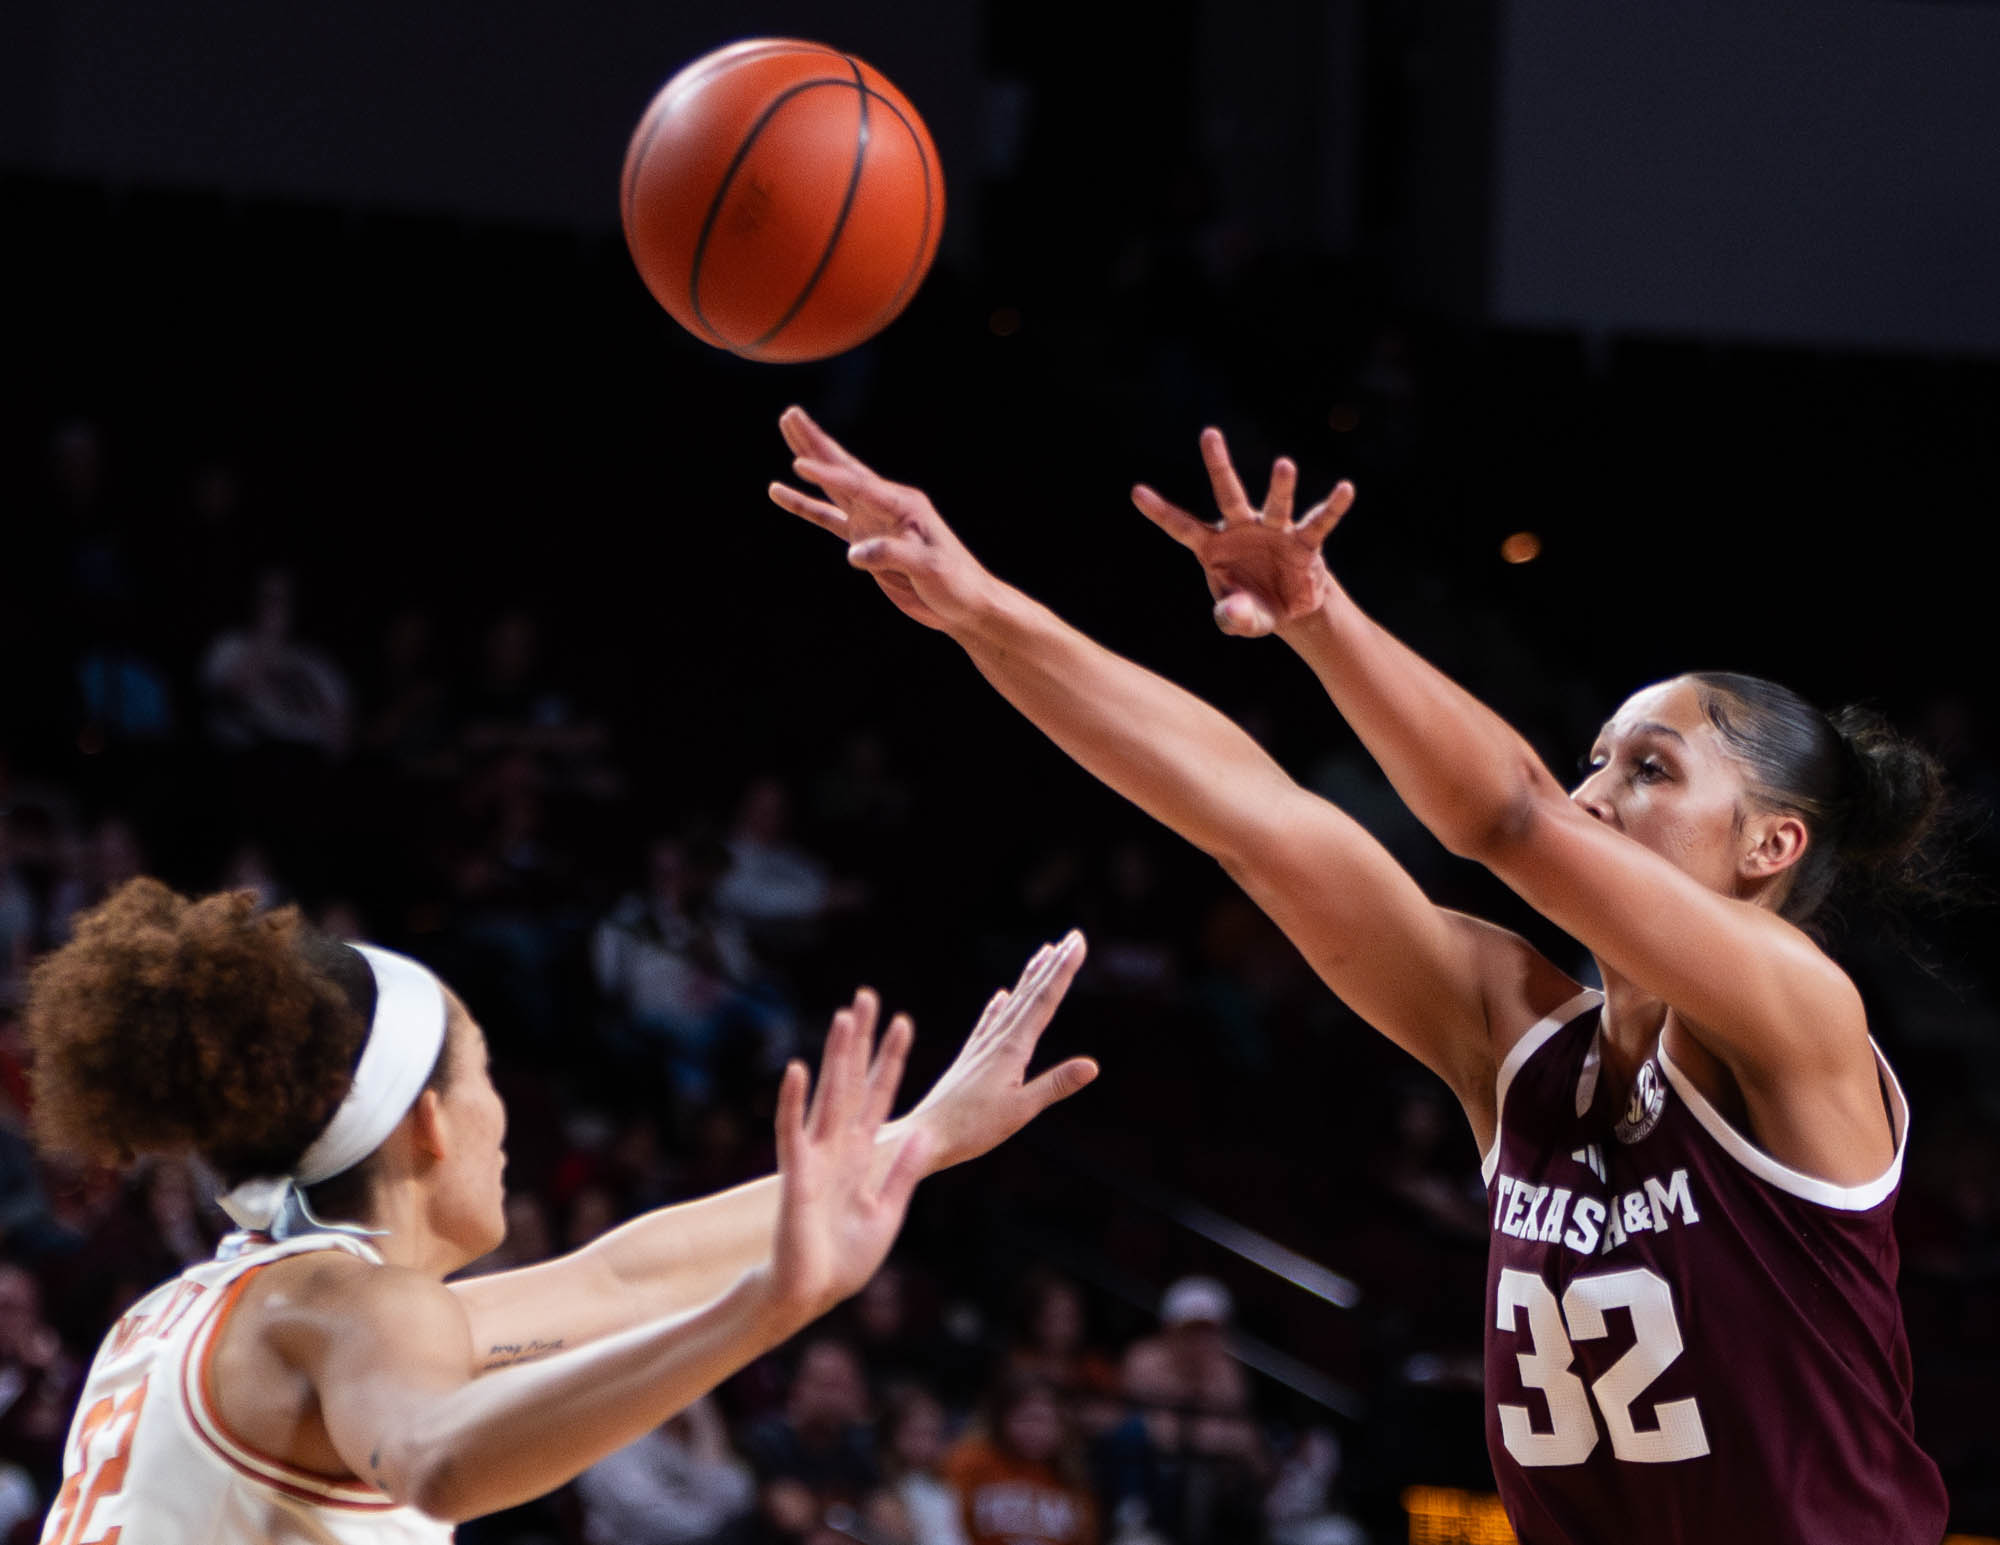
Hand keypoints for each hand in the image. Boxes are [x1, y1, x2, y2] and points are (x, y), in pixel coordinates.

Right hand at [767, 406, 997, 631]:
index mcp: (903, 504)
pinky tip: (780, 493)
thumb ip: (893, 555)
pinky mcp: (864, 539)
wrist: (963, 602)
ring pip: (832, 485)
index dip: (829, 475)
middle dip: (815, 443)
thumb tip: (854, 552)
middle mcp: (885, 505)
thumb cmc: (954, 582)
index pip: (859, 485)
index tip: (800, 465)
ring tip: (787, 431)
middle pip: (843, 468)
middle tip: (790, 414)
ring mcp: (873, 520)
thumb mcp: (929, 568)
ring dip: (810, 460)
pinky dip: (805, 505)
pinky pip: (827, 517)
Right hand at [768, 988, 931, 1326]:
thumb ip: (904, 1173)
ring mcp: (817, 1157)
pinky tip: (795, 1069)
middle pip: (852, 1082)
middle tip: (866, 997)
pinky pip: (793, 1132)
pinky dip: (792, 1101)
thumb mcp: (888, 1212)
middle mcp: (839, 1147)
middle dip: (861, 1041)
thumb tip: (925, 1136)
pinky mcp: (797, 1176)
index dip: (890, 1060)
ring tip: (842, 1018)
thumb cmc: (845, 1258)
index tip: (903, 1022)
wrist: (812, 1295)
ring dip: (834, 1057)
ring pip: (827, 1095)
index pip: (879, 1096)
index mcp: (863, 1155)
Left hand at [897, 932, 1095, 1172]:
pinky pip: (988, 1023)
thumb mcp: (1021, 1110)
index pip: (1044, 1001)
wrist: (924, 1135)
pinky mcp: (970, 1059)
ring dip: (1030, 978)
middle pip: (1030, 994)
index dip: (1063, 971)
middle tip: (1073, 936)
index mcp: (1011, 1048)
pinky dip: (998, 1007)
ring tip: (1044, 953)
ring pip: (1011, 1004)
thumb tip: (1093, 1065)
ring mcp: (982, 1047)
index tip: (1078, 943)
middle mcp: (996, 1040)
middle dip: (1054, 965)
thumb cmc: (972, 1128)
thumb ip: (1055, 1084)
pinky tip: (999, 997)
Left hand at [1131, 427, 1355, 637]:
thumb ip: (1233, 617)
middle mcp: (1242, 530)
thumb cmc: (1254, 607)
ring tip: (1285, 464)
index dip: (1161, 512)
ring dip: (1280, 486)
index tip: (1136, 492)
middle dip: (1218, 465)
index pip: (1182, 526)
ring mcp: (1274, 531)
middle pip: (1228, 494)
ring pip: (1275, 504)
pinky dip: (1332, 508)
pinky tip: (1345, 490)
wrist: (1292, 612)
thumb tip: (1232, 614)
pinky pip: (1319, 522)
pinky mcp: (1304, 542)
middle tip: (1209, 434)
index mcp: (1213, 547)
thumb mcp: (1242, 619)